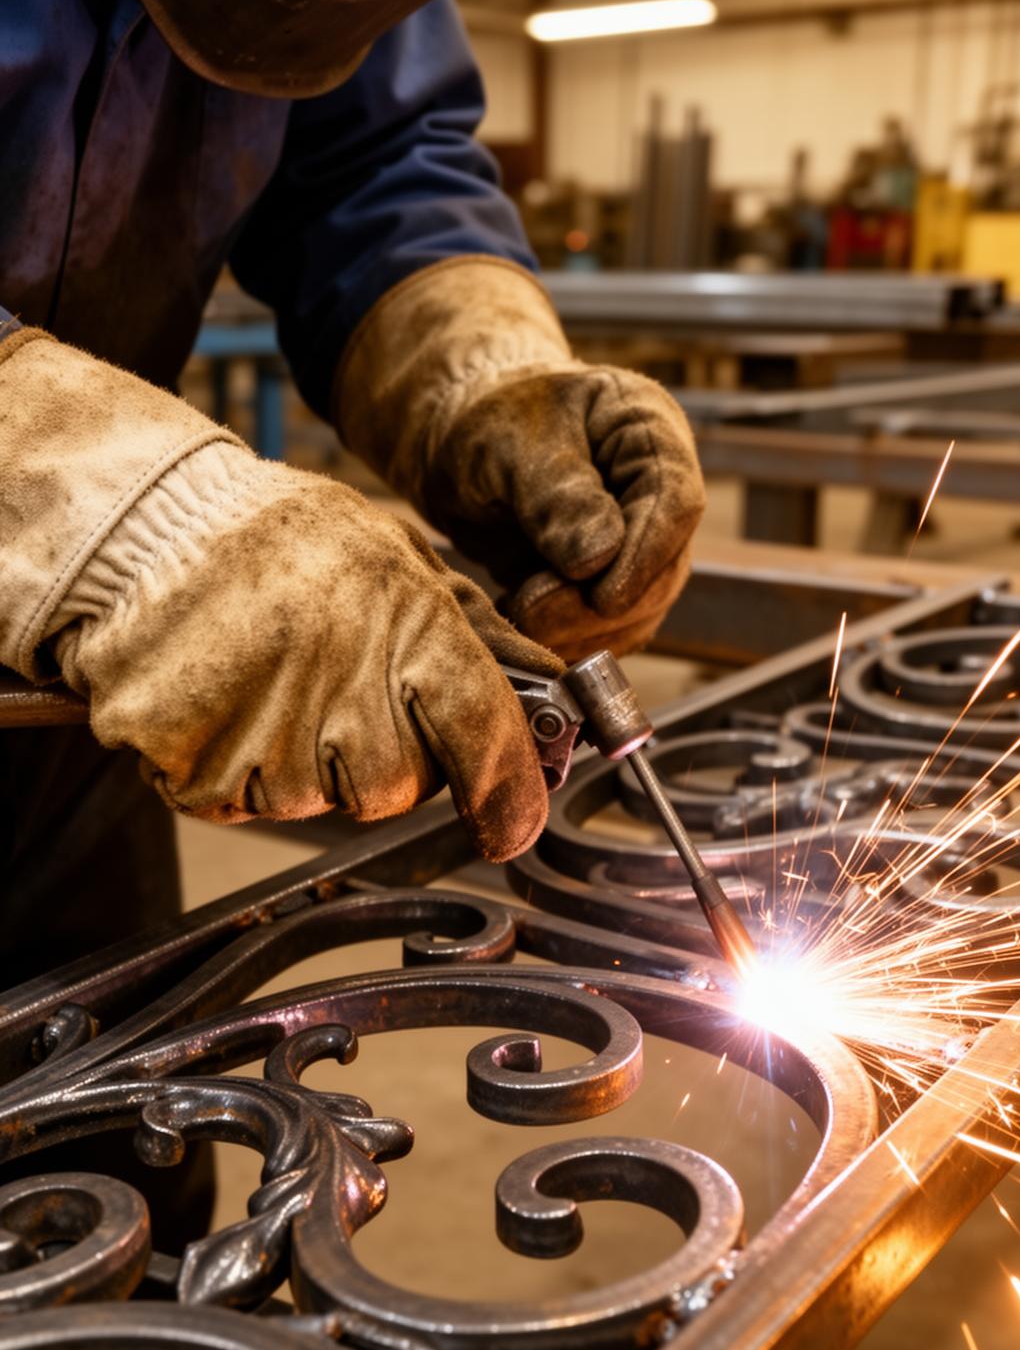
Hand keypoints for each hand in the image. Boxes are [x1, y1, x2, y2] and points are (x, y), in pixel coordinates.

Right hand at [0, 327, 559, 861]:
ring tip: (267, 681)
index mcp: (405, 622)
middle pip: (393, 787)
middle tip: (335, 689)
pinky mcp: (192, 764)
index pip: (483, 734)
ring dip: (298, 762)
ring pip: (311, 801)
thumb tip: (548, 685)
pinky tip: (222, 700)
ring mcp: (262, 731)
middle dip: (379, 757)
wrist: (140, 524)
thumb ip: (472, 628)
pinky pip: (234, 801)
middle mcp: (339, 682)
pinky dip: (229, 767)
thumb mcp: (393, 556)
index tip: (511, 825)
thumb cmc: (276, 539)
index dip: (507, 793)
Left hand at [335, 258, 704, 662]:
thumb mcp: (508, 443)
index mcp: (647, 431)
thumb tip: (599, 559)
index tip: (604, 598)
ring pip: (639, 609)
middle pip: (663, 568)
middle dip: (600, 604)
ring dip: (581, 629)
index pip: (676, 501)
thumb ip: (555, 495)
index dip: (647, 555)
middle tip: (531, 610)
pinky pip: (608, 630)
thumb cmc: (485, 422)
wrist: (456, 448)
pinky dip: (570, 641)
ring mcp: (639, 542)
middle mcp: (655, 491)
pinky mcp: (611, 583)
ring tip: (517, 612)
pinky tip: (525, 629)